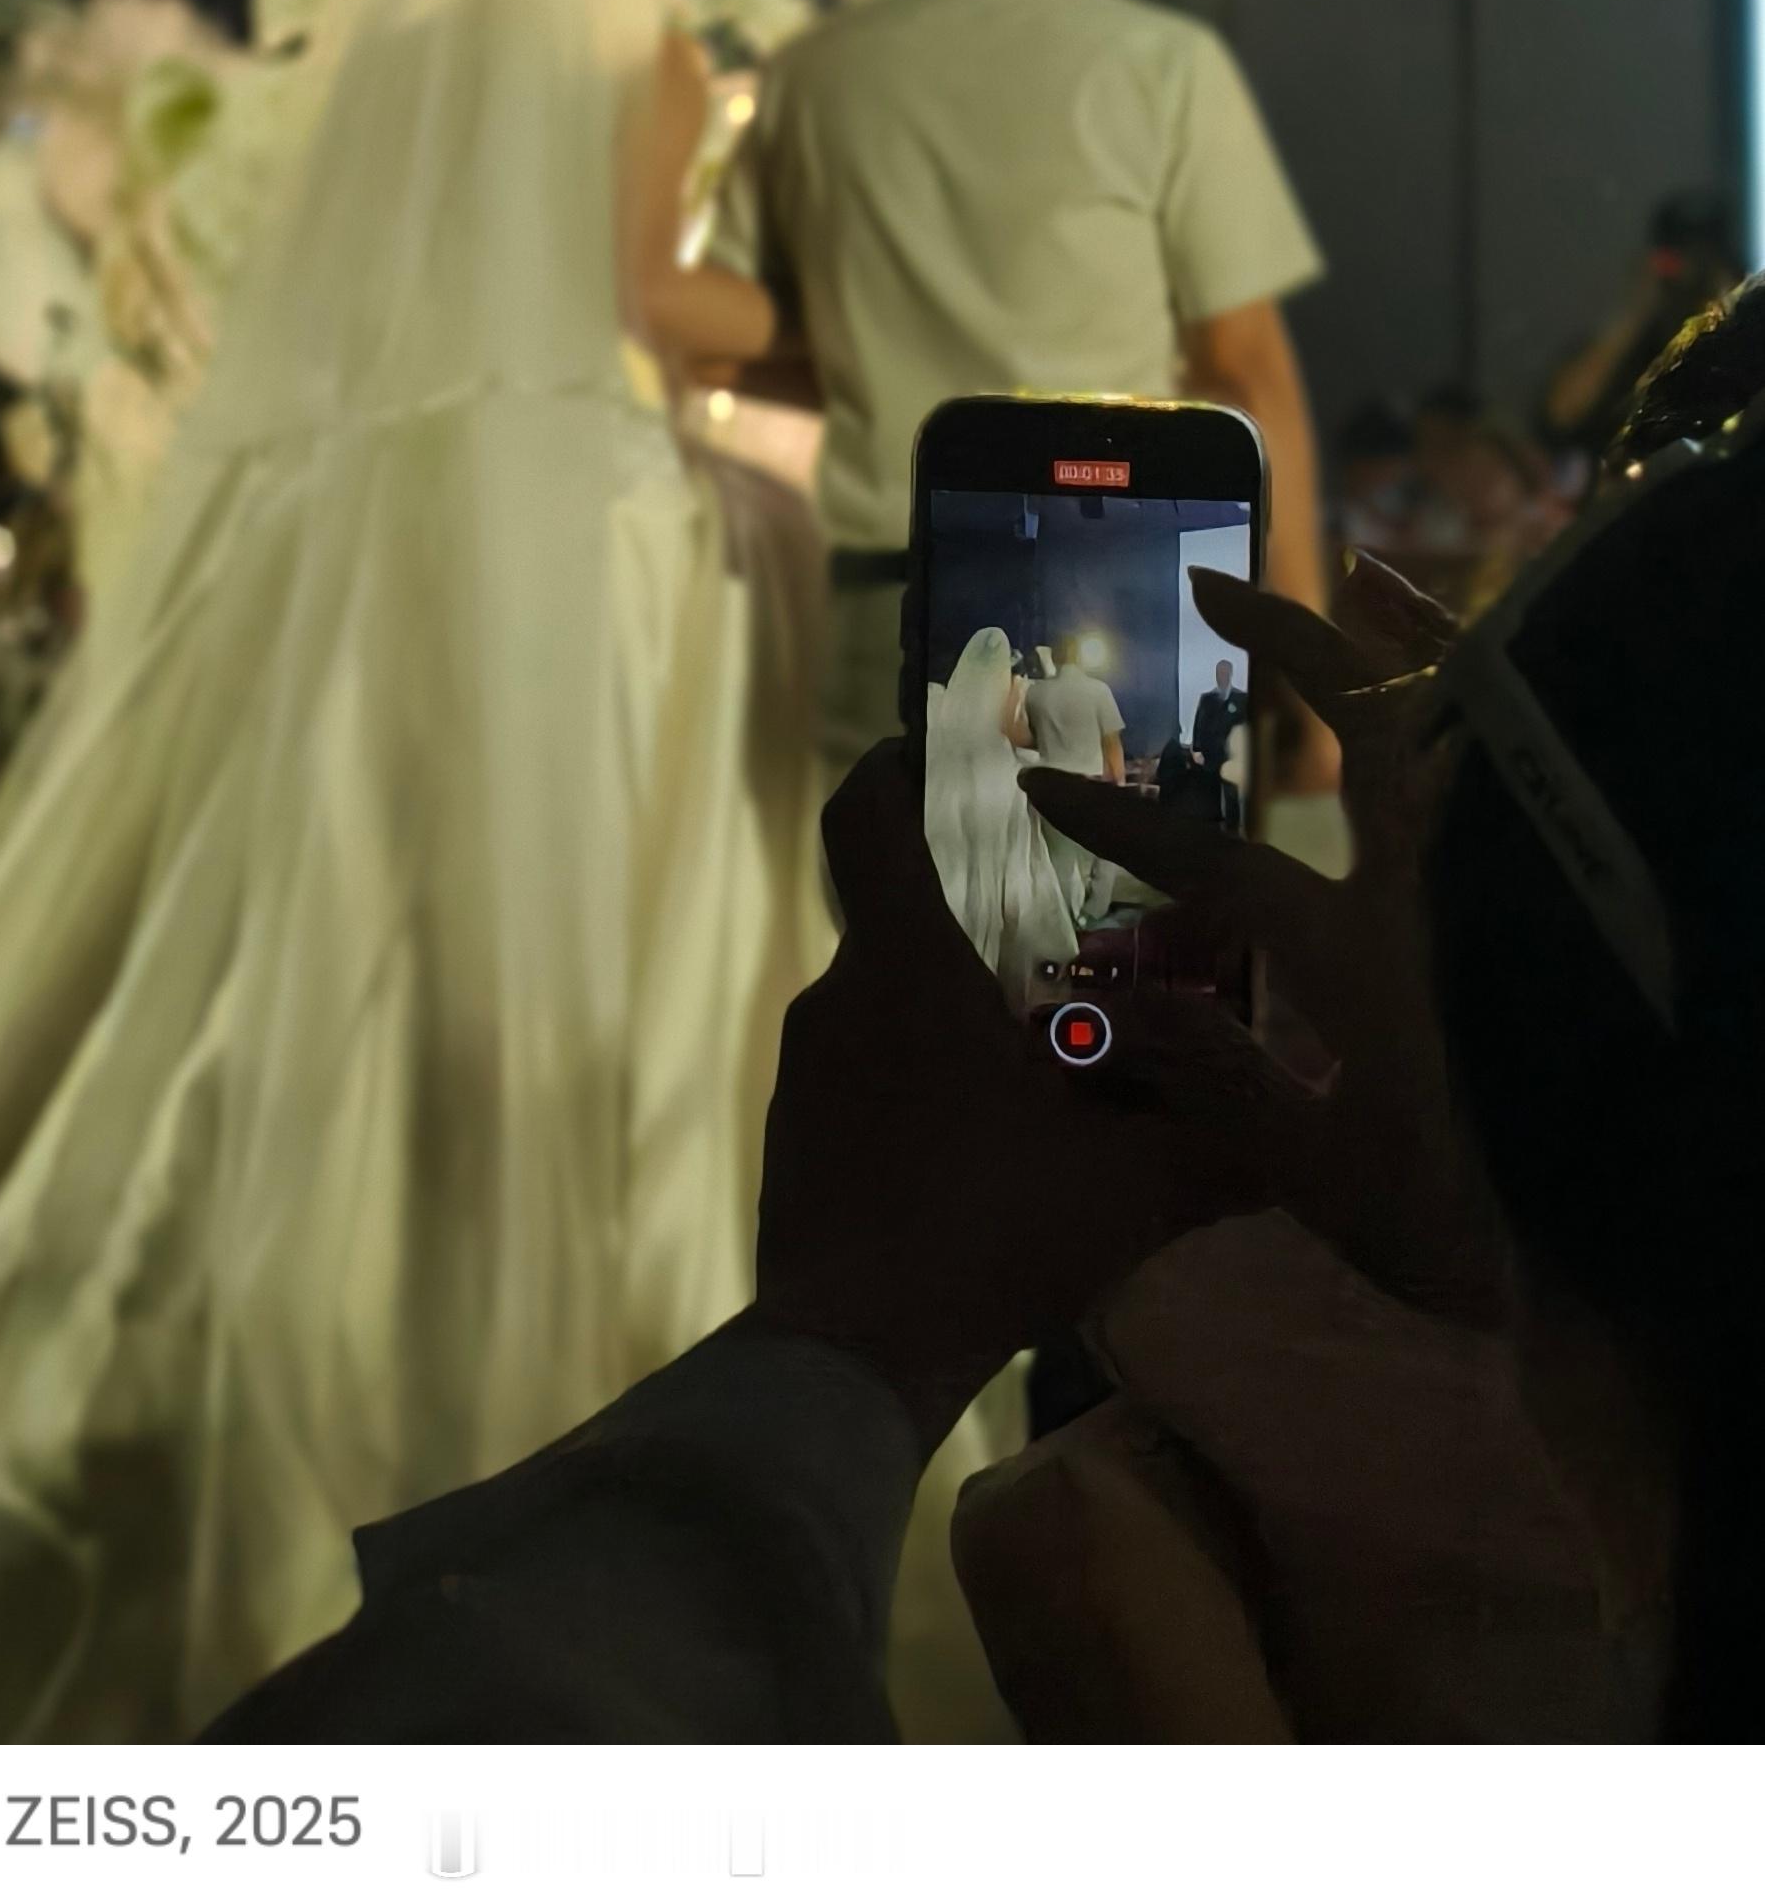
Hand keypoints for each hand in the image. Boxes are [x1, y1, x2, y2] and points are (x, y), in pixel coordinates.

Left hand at [754, 745, 1292, 1451]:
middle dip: (972, 913)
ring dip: (949, 1010)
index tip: (943, 750)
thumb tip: (1314, 1133)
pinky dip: (917, 1083)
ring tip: (1035, 1050)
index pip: (868, 818)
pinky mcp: (793, 1138)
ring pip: (882, 1003)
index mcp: (905, 968)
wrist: (847, 1357)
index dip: (899, 767)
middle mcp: (839, 997)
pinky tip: (984, 1143)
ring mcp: (804, 1071)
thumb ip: (1225, 1149)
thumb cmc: (986, 1236)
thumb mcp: (1132, 1191)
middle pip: (896, 913)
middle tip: (1055, 931)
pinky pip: (861, 1077)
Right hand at [1021, 554, 1504, 1326]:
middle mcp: (1438, 883)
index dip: (1121, 826)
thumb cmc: (1491, 1223)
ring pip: (1465, 714)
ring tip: (1358, 572)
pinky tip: (1477, 654)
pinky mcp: (1572, 866)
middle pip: (1357, 723)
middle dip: (1279, 642)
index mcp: (1362, 958)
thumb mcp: (1345, 1194)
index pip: (1216, 866)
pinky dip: (1498, 688)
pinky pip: (1536, 745)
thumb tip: (1136, 1014)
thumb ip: (1237, 1098)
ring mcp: (1515, 864)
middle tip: (1213, 585)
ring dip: (1404, 635)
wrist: (1656, 1217)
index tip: (1040, 788)